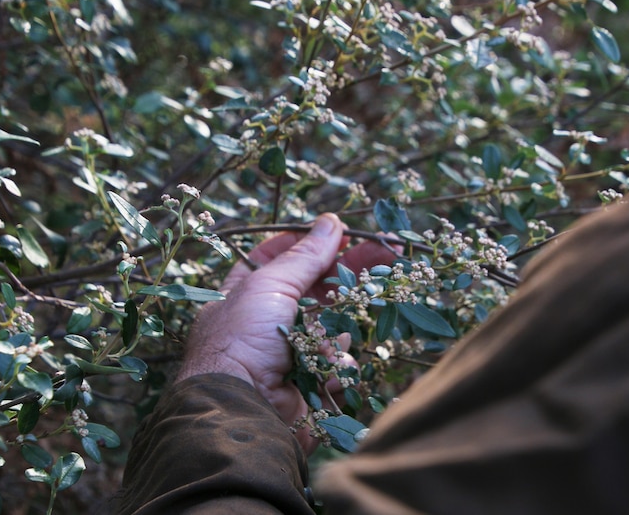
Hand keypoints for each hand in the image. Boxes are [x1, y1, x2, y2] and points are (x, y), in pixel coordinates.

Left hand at [177, 213, 394, 452]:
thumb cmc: (241, 339)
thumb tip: (331, 222)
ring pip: (336, 328)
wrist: (239, 406)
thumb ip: (305, 255)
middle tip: (388, 252)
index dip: (312, 243)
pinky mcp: (311, 380)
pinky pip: (339, 364)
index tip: (342, 232)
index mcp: (250, 290)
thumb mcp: (268, 285)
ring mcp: (293, 351)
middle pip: (320, 288)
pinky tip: (322, 372)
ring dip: (334, 335)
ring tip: (322, 346)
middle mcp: (271, 318)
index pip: (283, 256)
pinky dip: (334, 366)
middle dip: (351, 274)